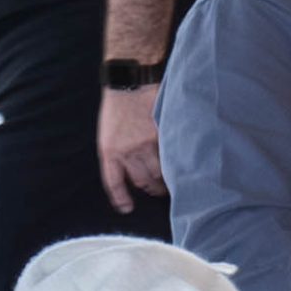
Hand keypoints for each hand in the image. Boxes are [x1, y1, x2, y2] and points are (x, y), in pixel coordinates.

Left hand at [97, 85, 165, 213]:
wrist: (129, 82)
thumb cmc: (117, 107)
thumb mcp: (108, 132)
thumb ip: (118, 152)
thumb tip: (132, 170)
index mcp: (109, 151)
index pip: (115, 182)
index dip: (121, 198)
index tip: (127, 209)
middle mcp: (128, 152)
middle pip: (142, 181)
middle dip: (151, 189)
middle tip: (159, 191)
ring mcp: (147, 144)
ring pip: (160, 172)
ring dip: (166, 179)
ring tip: (173, 180)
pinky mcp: (163, 136)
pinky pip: (172, 156)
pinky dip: (177, 162)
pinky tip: (183, 165)